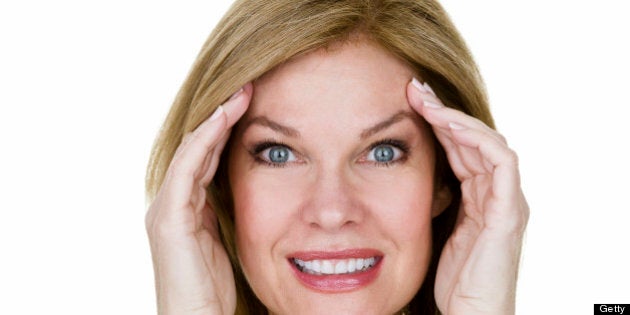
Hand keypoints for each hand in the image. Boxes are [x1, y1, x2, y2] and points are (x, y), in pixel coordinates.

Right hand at [145, 83, 251, 314]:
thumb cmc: (214, 289)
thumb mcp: (226, 239)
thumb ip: (228, 211)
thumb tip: (251, 188)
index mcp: (186, 207)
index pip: (206, 157)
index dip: (226, 129)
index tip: (252, 104)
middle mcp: (171, 202)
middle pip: (197, 147)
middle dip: (222, 116)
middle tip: (247, 87)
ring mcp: (166, 209)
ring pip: (191, 151)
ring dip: (216, 120)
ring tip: (240, 94)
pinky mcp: (169, 219)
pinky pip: (187, 169)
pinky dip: (205, 141)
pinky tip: (223, 120)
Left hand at [407, 79, 528, 314]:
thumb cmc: (450, 281)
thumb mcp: (433, 230)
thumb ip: (429, 202)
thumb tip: (393, 178)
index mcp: (478, 198)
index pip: (459, 149)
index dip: (436, 123)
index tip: (406, 102)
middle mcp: (496, 194)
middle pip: (472, 139)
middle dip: (443, 111)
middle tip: (413, 88)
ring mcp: (506, 201)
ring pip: (487, 142)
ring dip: (456, 118)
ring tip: (426, 99)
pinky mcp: (509, 212)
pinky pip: (501, 162)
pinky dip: (476, 138)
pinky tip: (448, 124)